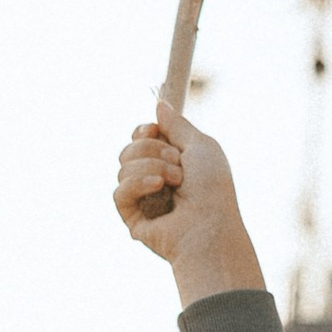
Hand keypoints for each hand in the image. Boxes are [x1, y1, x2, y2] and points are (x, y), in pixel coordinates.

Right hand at [114, 104, 263, 302]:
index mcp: (171, 162)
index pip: (141, 137)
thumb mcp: (200, 145)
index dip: (144, 131)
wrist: (210, 227)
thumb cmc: (213, 189)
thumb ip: (177, 124)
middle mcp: (155, 179)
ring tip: (175, 183)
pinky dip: (137, 185)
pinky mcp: (133, 218)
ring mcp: (143, 199)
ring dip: (152, 167)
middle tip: (178, 165)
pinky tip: (158, 189)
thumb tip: (160, 105)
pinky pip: (119, 191)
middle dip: (152, 149)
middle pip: (130, 148)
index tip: (154, 130)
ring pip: (123, 166)